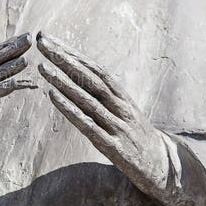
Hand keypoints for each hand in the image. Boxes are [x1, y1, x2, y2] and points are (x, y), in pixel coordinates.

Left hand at [37, 32, 170, 197]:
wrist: (163, 167)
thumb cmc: (138, 137)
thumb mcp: (126, 113)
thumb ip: (107, 97)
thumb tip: (83, 79)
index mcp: (122, 96)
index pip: (95, 68)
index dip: (74, 53)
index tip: (52, 38)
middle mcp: (120, 106)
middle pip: (89, 77)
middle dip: (64, 58)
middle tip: (42, 41)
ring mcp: (116, 125)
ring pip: (86, 98)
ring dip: (62, 81)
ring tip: (42, 66)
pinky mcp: (112, 146)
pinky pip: (87, 124)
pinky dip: (69, 109)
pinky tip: (52, 96)